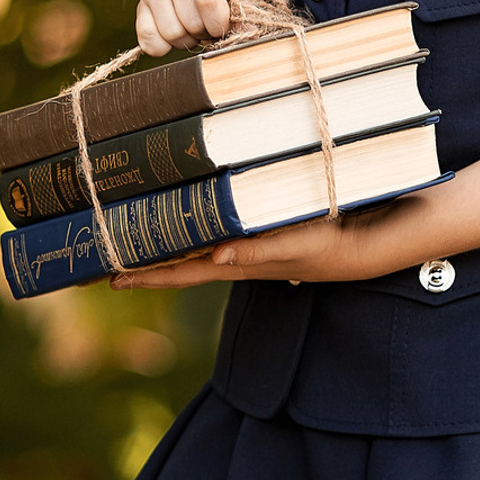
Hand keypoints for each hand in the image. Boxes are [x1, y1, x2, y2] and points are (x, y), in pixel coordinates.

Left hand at [111, 202, 400, 289]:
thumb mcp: (299, 246)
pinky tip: (191, 201)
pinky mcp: (264, 220)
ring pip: (196, 236)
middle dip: (144, 254)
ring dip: (166, 234)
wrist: (375, 236)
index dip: (145, 276)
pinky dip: (197, 212)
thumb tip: (216, 255)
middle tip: (104, 247)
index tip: (107, 278)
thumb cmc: (335, 245)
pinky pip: (218, 217)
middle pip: (180, 256)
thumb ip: (260, 250)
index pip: (181, 273)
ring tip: (133, 224)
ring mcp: (251, 237)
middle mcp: (238, 251)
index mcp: (239, 263)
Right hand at [136, 0, 253, 55]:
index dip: (221, 23)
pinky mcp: (141, 3)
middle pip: (191, 23)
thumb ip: (247, 13)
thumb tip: (247, 35)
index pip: (208, 3)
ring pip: (172, 34)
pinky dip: (163, 46)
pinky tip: (177, 33)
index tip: (226, 23)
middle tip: (211, 22)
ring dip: (189, 39)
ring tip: (196, 24)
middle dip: (206, 32)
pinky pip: (148, 39)